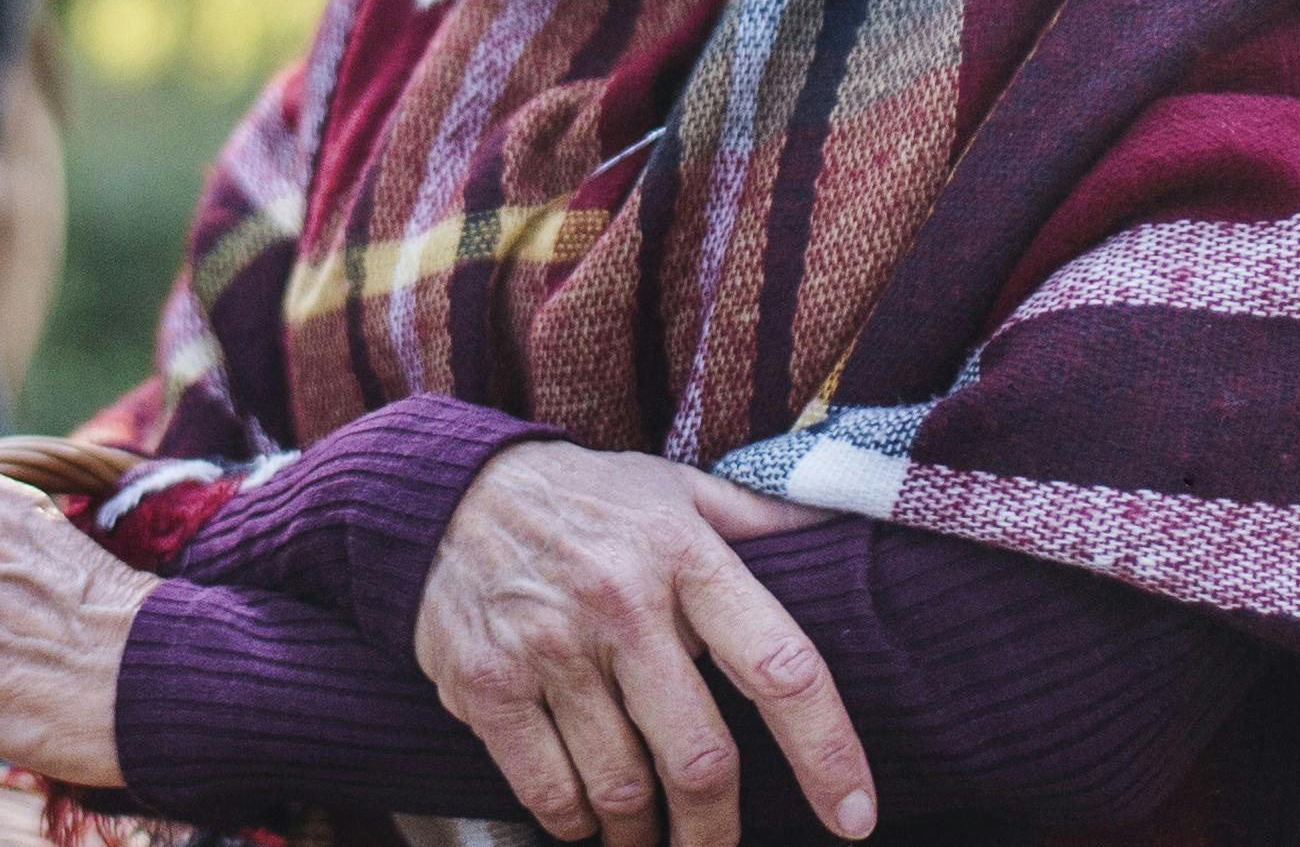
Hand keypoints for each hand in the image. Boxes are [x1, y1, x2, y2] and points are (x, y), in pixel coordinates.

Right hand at [409, 443, 872, 846]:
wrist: (446, 487)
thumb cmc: (585, 498)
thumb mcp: (676, 488)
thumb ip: (760, 519)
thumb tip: (847, 526)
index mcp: (686, 554)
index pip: (781, 666)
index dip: (827, 753)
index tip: (853, 817)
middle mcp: (621, 602)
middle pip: (699, 760)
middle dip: (716, 833)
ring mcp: (548, 646)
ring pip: (622, 790)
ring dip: (643, 836)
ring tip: (648, 838)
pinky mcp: (486, 683)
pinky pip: (549, 791)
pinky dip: (576, 823)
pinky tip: (586, 818)